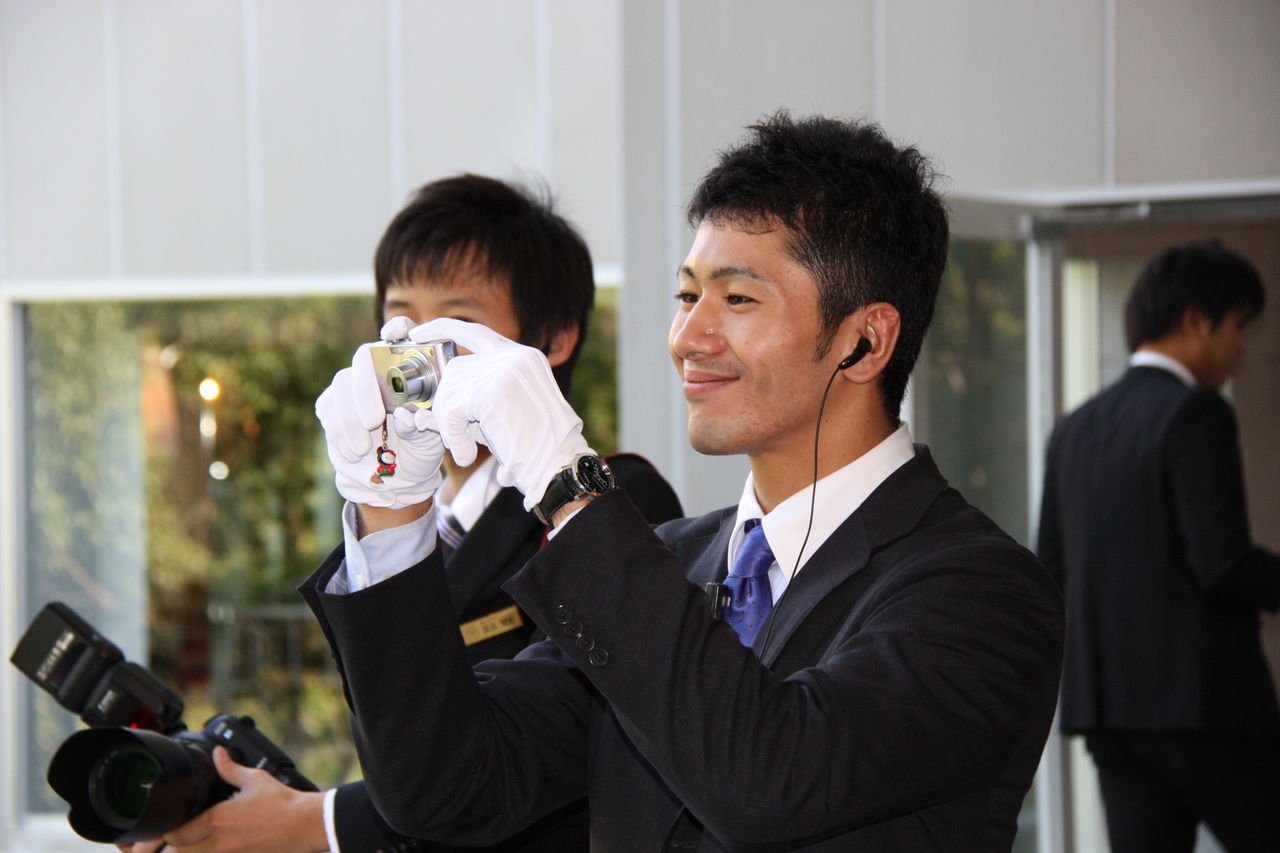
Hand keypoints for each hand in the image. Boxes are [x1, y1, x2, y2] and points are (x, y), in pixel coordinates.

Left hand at [154, 747, 327, 852]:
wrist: (306, 824)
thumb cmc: (283, 802)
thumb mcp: (255, 779)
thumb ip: (230, 768)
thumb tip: (218, 754)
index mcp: (217, 819)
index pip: (176, 833)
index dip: (168, 831)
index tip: (172, 825)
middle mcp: (218, 843)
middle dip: (173, 848)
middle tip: (178, 838)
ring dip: (190, 852)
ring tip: (193, 846)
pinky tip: (217, 849)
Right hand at [316, 324, 444, 508]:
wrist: (399, 475)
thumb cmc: (421, 446)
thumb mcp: (431, 438)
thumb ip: (422, 425)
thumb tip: (406, 418)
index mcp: (410, 368)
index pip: (403, 332)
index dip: (398, 327)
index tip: (394, 334)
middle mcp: (378, 367)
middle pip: (363, 355)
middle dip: (365, 388)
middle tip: (374, 421)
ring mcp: (352, 382)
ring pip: (341, 383)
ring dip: (349, 418)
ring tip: (363, 448)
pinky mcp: (331, 403)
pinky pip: (327, 407)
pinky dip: (338, 432)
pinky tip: (354, 452)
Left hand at [403, 318, 590, 509]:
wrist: (557, 467)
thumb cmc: (536, 447)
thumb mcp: (509, 408)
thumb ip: (477, 392)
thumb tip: (429, 400)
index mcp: (524, 356)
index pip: (474, 331)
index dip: (443, 329)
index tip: (418, 334)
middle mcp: (516, 356)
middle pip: (456, 368)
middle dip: (446, 401)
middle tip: (452, 434)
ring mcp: (505, 371)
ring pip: (450, 390)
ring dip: (449, 424)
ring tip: (465, 448)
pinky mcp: (492, 394)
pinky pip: (452, 411)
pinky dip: (452, 436)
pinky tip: (466, 454)